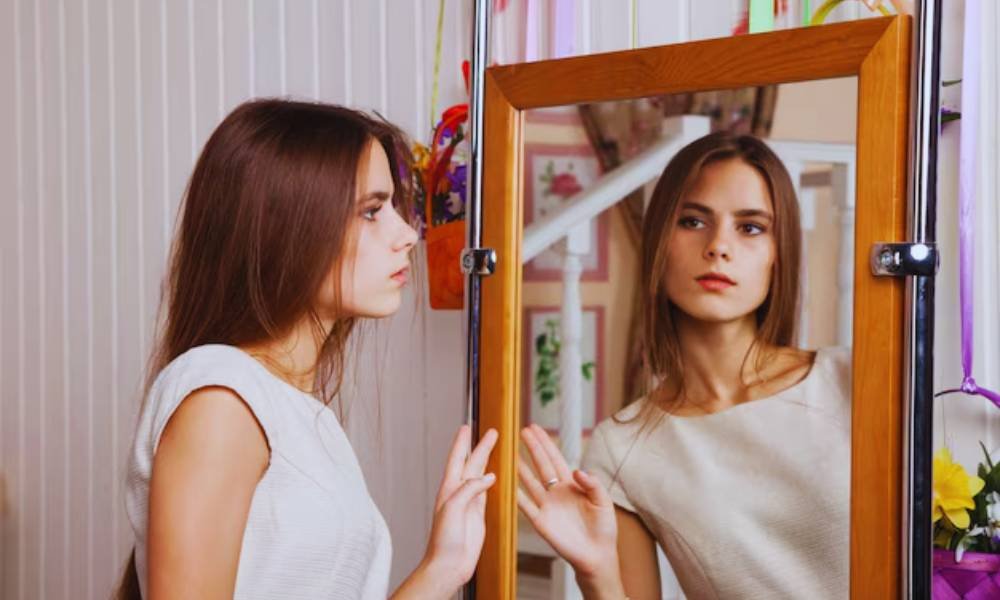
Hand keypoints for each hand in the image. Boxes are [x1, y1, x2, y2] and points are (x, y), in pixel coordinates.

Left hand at [421, 425, 497, 592]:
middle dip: (480, 446)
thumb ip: (469, 489)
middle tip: (491, 431)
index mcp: (448, 488)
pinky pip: (486, 491)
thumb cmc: (444, 539)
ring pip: (479, 474)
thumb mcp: (453, 508)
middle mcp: (458, 492)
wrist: (449, 564)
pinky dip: (491, 480)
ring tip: (493, 446)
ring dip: (486, 460)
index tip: (467, 427)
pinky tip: (496, 474)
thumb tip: (488, 476)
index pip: (456, 459)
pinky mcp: (478, 514)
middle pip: (471, 463)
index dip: (461, 443)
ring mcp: (469, 503)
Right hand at [518, 424, 620, 584]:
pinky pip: (525, 506)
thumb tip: (577, 470)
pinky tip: (507, 484)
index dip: (546, 443)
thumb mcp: (603, 502)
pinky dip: (516, 495)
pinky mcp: (541, 522)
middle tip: (521, 431)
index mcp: (572, 485)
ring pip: (530, 482)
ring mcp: (547, 506)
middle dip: (532, 448)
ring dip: (520, 468)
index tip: (536, 428)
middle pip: (541, 465)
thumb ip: (593, 484)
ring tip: (510, 453)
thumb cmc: (604, 529)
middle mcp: (556, 492)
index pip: (556, 459)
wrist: (597, 555)